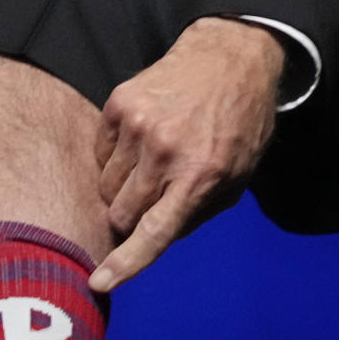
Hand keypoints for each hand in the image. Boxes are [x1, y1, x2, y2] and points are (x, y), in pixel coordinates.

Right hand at [88, 17, 284, 292]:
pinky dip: (115, 158)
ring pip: (106, 187)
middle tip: (150, 200)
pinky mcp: (120, 105)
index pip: (154, 233)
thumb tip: (155, 239)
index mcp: (201, 176)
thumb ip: (198, 213)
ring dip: (121, 188)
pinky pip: (100, 154)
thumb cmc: (239, 123)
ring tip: (151, 164)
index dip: (125, 263)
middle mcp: (166, 153)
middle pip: (121, 214)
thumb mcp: (238, 177)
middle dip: (129, 219)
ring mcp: (139, 126)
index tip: (99, 282)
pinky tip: (142, 141)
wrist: (229, 57)